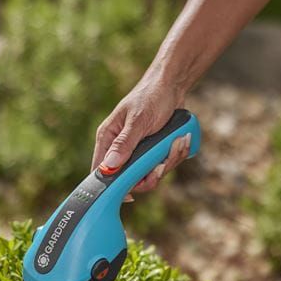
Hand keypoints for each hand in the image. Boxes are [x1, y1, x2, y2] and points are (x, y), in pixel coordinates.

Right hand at [91, 71, 190, 199]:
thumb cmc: (150, 97)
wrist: (172, 86)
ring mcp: (137, 152)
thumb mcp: (138, 120)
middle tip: (161, 164)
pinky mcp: (152, 153)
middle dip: (149, 174)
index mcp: (107, 139)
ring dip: (167, 162)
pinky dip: (174, 156)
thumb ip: (124, 144)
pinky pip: (162, 166)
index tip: (128, 194)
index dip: (111, 186)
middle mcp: (120, 149)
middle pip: (128, 179)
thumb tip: (110, 166)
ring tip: (177, 143)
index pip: (100, 171)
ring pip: (149, 175)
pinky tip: (180, 141)